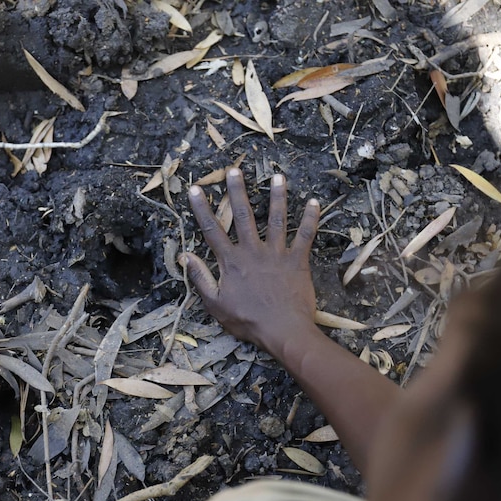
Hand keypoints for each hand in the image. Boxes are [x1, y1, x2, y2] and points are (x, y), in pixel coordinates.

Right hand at [181, 167, 320, 355]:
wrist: (283, 331)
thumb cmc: (248, 321)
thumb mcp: (216, 305)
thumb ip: (201, 279)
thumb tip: (186, 256)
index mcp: (232, 262)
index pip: (212, 230)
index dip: (202, 209)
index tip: (196, 189)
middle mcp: (253, 251)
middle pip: (243, 216)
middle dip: (237, 191)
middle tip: (234, 170)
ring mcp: (277, 254)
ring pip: (276, 219)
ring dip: (277, 197)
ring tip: (278, 177)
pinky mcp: (297, 261)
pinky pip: (305, 235)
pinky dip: (310, 219)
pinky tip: (314, 202)